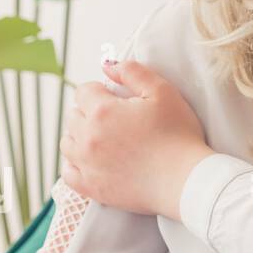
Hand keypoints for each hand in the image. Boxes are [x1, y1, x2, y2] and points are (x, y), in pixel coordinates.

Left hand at [61, 59, 213, 219]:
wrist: (185, 179)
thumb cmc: (179, 135)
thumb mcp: (163, 92)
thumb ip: (133, 72)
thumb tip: (107, 65)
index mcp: (102, 111)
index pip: (83, 91)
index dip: (100, 90)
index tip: (116, 97)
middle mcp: (87, 137)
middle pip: (73, 115)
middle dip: (89, 112)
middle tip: (115, 118)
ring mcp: (86, 164)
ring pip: (67, 142)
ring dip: (80, 136)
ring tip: (104, 138)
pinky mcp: (91, 187)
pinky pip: (67, 172)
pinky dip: (75, 164)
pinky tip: (92, 160)